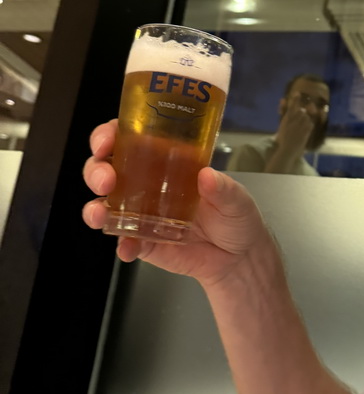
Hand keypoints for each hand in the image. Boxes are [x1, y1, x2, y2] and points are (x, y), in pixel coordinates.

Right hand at [82, 120, 278, 287]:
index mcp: (166, 161)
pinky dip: (122, 244)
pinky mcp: (143, 242)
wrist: (239, 257)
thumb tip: (207, 176)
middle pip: (105, 169)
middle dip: (96, 170)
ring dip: (95, 208)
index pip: (128, 139)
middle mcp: (146, 184)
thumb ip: (223, 188)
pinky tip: (127, 248)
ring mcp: (141, 214)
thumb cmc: (236, 216)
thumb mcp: (236, 198)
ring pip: (103, 205)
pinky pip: (124, 242)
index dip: (109, 135)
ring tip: (100, 213)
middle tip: (106, 179)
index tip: (106, 140)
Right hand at [274, 101, 313, 154]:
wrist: (288, 149)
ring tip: (300, 129)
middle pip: (302, 111)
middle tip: (298, 124)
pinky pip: (310, 123)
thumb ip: (283, 111)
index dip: (295, 99)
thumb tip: (283, 99)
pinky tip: (304, 132)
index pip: (292, 105)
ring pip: (307, 117)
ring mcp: (302, 124)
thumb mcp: (282, 124)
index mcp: (287, 118)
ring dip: (305, 121)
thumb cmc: (283, 139)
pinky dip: (308, 126)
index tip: (298, 93)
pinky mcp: (307, 129)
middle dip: (302, 115)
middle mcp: (295, 119)